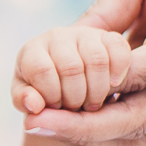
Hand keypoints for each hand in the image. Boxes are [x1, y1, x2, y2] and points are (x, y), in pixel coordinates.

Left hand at [13, 26, 130, 114]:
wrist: (65, 87)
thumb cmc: (43, 95)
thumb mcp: (29, 100)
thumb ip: (27, 102)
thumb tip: (33, 105)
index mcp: (32, 51)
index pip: (41, 70)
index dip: (51, 95)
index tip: (56, 108)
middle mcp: (57, 36)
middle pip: (70, 68)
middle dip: (75, 98)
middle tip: (76, 110)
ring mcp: (84, 34)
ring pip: (96, 60)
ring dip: (97, 91)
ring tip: (91, 105)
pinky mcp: (108, 37)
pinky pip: (118, 47)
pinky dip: (119, 70)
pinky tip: (113, 86)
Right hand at [22, 0, 145, 145]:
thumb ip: (103, 17)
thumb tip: (66, 44)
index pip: (113, 100)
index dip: (75, 111)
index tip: (31, 109)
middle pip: (121, 120)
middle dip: (73, 129)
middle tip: (30, 128)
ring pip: (133, 109)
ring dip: (85, 120)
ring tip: (42, 121)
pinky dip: (112, 80)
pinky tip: (82, 80)